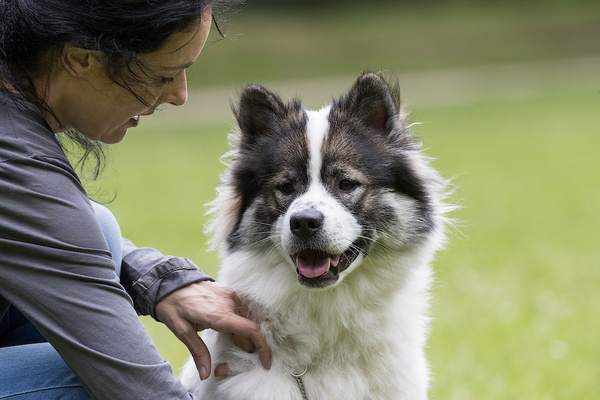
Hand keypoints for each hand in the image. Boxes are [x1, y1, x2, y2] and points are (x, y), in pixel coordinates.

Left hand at [154, 280, 270, 379]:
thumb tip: (206, 374)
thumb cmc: (173, 306)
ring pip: (246, 320)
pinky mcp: (229, 291)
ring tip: (231, 343)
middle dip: (247, 346)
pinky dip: (240, 323)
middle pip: (249, 329)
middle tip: (235, 357)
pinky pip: (242, 310)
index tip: (265, 363)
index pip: (250, 331)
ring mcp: (231, 295)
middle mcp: (229, 303)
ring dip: (243, 335)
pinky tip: (229, 329)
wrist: (169, 281)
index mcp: (219, 314)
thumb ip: (198, 352)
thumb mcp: (181, 331)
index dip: (262, 348)